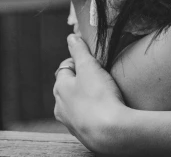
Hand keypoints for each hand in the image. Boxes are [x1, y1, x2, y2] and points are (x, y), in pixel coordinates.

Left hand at [54, 34, 125, 154]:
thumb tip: (71, 37)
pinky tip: (105, 107)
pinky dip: (93, 109)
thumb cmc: (98, 97)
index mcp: (60, 88)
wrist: (110, 133)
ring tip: (105, 90)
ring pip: (77, 101)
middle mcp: (61, 106)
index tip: (93, 59)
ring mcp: (71, 121)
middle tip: (101, 73)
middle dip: (83, 77)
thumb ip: (79, 51)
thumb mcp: (89, 67)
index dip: (79, 59)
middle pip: (70, 85)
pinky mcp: (83, 132)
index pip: (66, 67)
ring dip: (88, 94)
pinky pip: (86, 115)